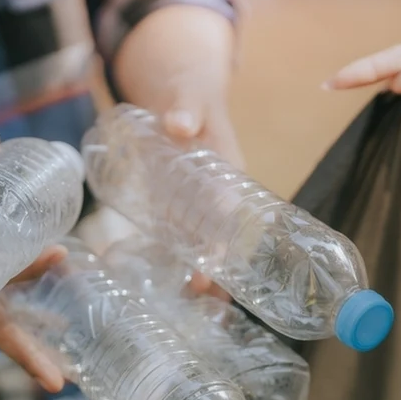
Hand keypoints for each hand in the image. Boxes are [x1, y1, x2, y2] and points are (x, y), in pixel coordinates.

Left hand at [114, 4, 240, 298]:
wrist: (179, 96)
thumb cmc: (191, 97)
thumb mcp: (191, 98)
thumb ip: (186, 109)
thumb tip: (179, 123)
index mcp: (231, 173)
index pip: (236, 215)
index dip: (229, 242)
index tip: (216, 264)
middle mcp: (218, 197)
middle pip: (223, 240)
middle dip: (217, 269)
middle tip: (202, 296)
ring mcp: (196, 207)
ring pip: (201, 246)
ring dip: (199, 273)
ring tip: (191, 303)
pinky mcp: (175, 209)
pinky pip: (177, 239)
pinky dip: (174, 260)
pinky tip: (164, 284)